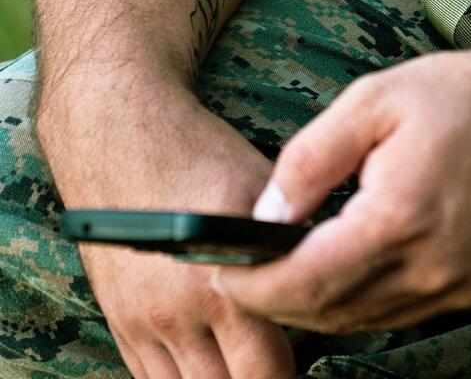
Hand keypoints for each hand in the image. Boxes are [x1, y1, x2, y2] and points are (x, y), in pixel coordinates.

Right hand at [40, 83, 294, 378]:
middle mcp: (176, 315)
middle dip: (260, 377)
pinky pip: (151, 377)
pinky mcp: (119, 318)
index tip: (310, 346)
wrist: (123, 135)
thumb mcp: (264, 198)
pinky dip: (185, 376)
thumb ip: (293, 251)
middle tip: (281, 360)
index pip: (266, 372)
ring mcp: (142, 322)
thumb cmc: (203, 159)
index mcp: (221, 287)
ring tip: (248, 359)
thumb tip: (331, 283)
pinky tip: (211, 360)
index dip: (292, 371)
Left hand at [213, 50, 470, 332]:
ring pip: (366, 322)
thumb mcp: (372, 101)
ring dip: (321, 305)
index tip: (223, 273)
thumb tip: (264, 216)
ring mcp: (462, 286)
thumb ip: (308, 160)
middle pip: (330, 313)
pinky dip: (367, 301)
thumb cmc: (463, 97)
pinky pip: (405, 314)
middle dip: (278, 301)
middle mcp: (433, 267)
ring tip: (294, 270)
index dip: (253, 286)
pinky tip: (355, 266)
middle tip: (250, 273)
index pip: (303, 282)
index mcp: (399, 218)